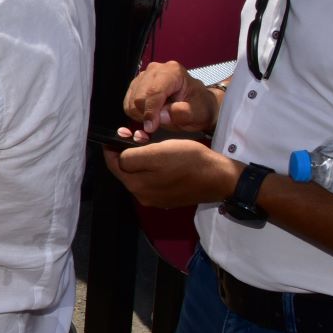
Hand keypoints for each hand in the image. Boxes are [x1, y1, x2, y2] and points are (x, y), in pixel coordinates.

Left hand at [103, 137, 239, 208]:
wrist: (219, 177)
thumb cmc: (189, 161)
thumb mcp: (157, 152)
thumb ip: (131, 157)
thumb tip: (118, 158)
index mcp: (137, 186)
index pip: (114, 165)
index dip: (113, 148)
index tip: (119, 134)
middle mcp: (143, 196)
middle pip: (126, 171)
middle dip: (126, 152)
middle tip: (136, 135)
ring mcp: (156, 199)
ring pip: (139, 174)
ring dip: (140, 159)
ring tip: (149, 143)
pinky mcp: (168, 198)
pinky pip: (152, 180)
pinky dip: (152, 168)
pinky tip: (161, 158)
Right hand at [122, 59, 218, 133]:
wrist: (198, 105)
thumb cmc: (200, 108)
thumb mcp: (198, 113)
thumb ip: (182, 113)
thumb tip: (162, 116)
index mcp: (173, 72)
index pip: (154, 91)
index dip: (150, 111)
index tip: (151, 127)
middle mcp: (155, 70)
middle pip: (139, 97)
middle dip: (147, 115)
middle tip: (159, 124)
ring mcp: (143, 76)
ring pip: (131, 101)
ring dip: (141, 115)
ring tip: (157, 119)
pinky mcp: (136, 85)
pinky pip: (128, 103)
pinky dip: (136, 114)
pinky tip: (150, 116)